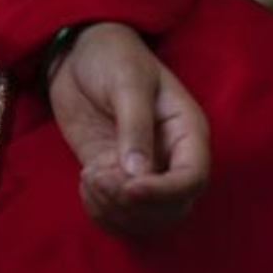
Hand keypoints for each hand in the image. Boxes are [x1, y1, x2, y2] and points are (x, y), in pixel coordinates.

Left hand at [46, 21, 209, 237]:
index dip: (165, 193)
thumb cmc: (112, 56)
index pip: (193, 178)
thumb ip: (135, 126)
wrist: (79, 53)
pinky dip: (100, 212)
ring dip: (114, 212)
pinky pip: (118, 215)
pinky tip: (86, 182)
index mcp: (187, 130)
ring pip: (145, 219)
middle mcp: (171, 157)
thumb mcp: (126, 82)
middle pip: (172, 209)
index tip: (129, 188)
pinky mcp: (115, 178)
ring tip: (89, 178)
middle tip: (99, 177)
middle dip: (134, 206)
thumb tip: (138, 174)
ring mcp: (144, 172)